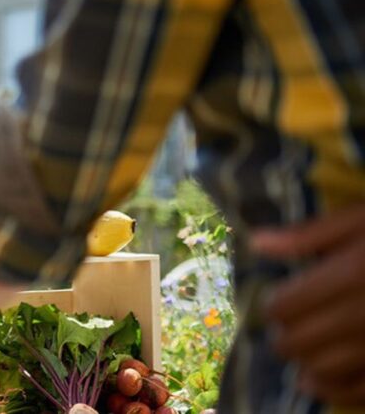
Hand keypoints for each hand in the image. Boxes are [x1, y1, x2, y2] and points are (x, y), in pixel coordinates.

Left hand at [251, 206, 364, 405]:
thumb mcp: (361, 220)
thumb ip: (309, 236)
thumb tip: (257, 243)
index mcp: (353, 274)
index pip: (285, 306)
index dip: (275, 304)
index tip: (281, 299)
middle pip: (297, 341)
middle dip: (285, 334)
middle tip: (290, 325)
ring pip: (321, 370)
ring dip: (305, 361)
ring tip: (307, 348)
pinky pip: (357, 391)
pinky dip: (334, 388)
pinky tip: (322, 377)